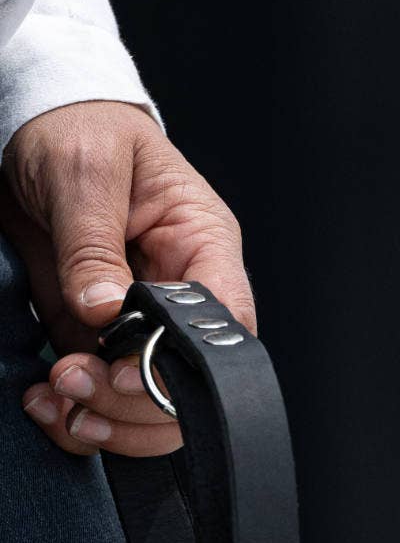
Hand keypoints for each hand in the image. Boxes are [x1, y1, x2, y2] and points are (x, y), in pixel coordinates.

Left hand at [0, 100, 254, 458]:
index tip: (125, 368)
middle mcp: (180, 294)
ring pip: (151, 408)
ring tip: (54, 399)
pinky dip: (74, 419)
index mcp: (202, 246)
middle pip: (190, 381)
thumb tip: (105, 310)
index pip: (225, 322)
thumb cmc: (77, 127)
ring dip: (104, 420)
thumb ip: (93, 243)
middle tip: (73, 380)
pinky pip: (103, 401)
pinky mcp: (97, 339)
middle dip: (132, 399)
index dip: (185, 360)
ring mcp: (140, 325)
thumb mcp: (82, 170)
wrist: (31, 123)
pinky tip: (44, 404)